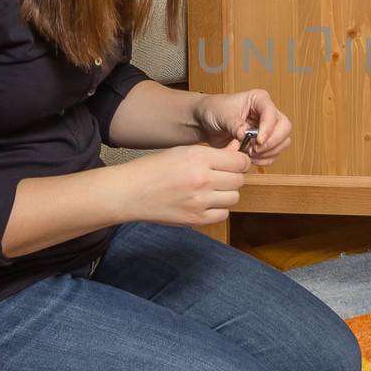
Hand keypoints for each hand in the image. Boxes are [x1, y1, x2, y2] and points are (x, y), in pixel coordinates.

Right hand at [119, 140, 251, 226]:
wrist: (130, 192)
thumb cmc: (154, 169)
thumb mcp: (184, 152)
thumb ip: (214, 153)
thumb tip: (238, 150)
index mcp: (199, 158)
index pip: (240, 161)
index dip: (240, 161)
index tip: (234, 163)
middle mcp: (202, 180)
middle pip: (239, 180)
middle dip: (234, 176)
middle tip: (221, 175)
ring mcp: (199, 202)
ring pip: (234, 197)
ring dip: (227, 193)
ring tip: (211, 188)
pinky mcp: (195, 219)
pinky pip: (223, 214)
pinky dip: (219, 209)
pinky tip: (206, 202)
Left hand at [195, 89, 291, 164]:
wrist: (205, 123)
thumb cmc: (214, 111)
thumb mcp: (222, 115)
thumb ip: (235, 124)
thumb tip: (245, 134)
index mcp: (259, 100)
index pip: (272, 113)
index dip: (268, 128)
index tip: (257, 141)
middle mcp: (267, 113)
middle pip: (285, 128)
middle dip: (271, 142)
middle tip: (254, 149)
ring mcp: (268, 128)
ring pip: (283, 142)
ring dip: (268, 152)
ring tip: (249, 153)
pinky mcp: (265, 142)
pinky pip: (274, 153)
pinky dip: (264, 159)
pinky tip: (250, 158)